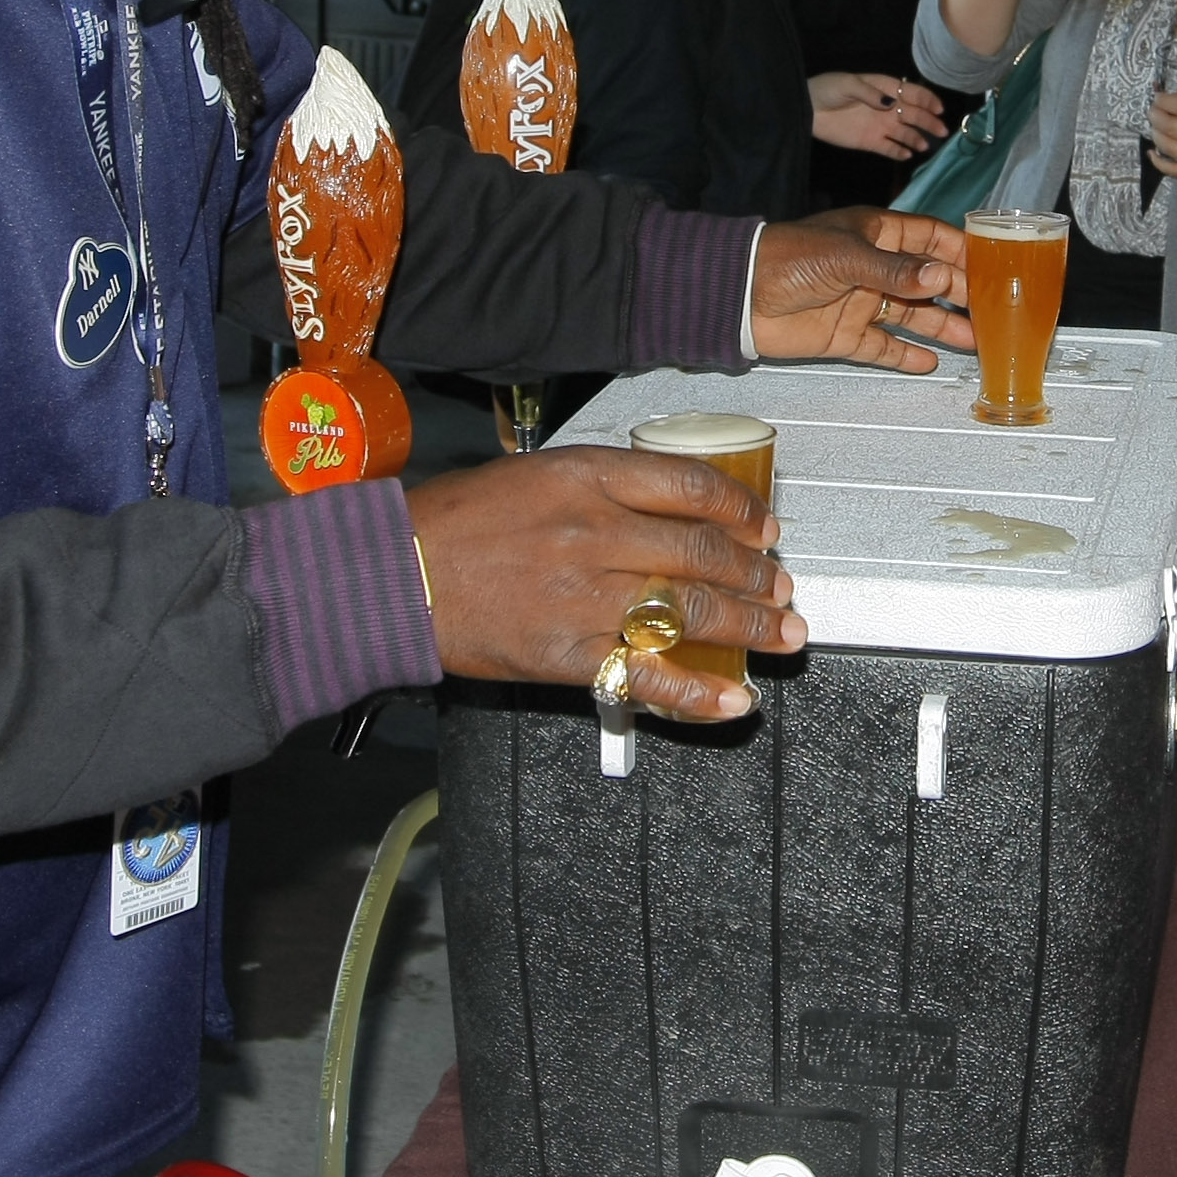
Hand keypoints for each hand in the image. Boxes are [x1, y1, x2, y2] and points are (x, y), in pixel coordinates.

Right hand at [409, 444, 805, 722]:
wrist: (394, 573)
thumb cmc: (458, 522)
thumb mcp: (537, 475)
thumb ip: (606, 489)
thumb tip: (675, 509)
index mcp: (588, 478)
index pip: (691, 487)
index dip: (742, 508)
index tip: (763, 525)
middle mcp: (595, 532)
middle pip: (703, 552)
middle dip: (756, 574)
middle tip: (782, 585)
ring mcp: (585, 596)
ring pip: (691, 612)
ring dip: (748, 627)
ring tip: (781, 635)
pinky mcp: (568, 654)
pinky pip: (647, 677)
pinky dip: (697, 694)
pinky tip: (733, 701)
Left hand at [750, 206, 973, 369]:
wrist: (739, 294)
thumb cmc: (789, 258)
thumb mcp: (846, 257)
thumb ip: (895, 271)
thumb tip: (941, 278)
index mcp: (878, 234)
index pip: (932, 238)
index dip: (962, 251)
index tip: (996, 266)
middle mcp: (875, 267)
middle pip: (929, 281)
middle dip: (961, 294)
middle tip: (995, 311)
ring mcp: (862, 302)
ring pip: (913, 316)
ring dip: (943, 327)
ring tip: (977, 341)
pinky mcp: (845, 334)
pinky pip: (884, 346)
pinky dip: (906, 355)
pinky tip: (931, 364)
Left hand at [809, 71, 949, 161]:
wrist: (807, 109)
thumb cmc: (827, 90)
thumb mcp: (847, 85)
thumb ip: (869, 93)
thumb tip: (891, 102)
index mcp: (884, 88)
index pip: (911, 93)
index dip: (927, 100)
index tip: (938, 109)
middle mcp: (887, 107)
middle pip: (913, 115)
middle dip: (928, 121)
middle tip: (942, 131)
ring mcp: (880, 126)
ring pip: (904, 133)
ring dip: (916, 138)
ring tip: (925, 146)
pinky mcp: (870, 142)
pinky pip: (889, 148)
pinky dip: (899, 151)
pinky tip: (908, 155)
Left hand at [1146, 89, 1176, 183]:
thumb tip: (1169, 97)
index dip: (1164, 101)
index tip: (1157, 97)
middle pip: (1170, 127)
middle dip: (1155, 116)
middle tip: (1153, 111)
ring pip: (1168, 147)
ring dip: (1156, 135)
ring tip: (1156, 127)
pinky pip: (1175, 171)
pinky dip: (1159, 163)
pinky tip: (1152, 152)